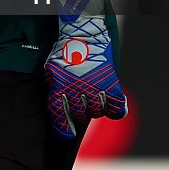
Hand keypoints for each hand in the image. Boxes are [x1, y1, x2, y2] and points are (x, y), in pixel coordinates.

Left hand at [45, 11, 127, 139]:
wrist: (84, 34)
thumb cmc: (65, 53)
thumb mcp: (52, 70)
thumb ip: (54, 90)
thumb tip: (59, 113)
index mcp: (59, 84)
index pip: (59, 114)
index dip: (62, 129)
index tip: (65, 136)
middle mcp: (77, 88)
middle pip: (79, 115)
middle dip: (79, 114)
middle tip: (80, 104)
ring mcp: (95, 86)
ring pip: (97, 112)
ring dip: (95, 109)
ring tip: (92, 98)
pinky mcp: (111, 83)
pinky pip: (116, 108)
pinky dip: (115, 110)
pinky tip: (111, 105)